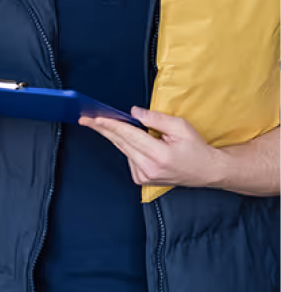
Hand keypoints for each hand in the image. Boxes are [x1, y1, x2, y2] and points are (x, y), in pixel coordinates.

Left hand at [79, 107, 225, 188]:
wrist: (207, 171)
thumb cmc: (196, 149)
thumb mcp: (180, 127)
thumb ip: (155, 119)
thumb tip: (134, 112)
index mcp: (159, 155)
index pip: (129, 135)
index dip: (110, 124)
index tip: (95, 118)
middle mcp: (149, 168)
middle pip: (120, 142)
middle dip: (102, 128)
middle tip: (85, 118)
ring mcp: (144, 176)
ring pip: (122, 150)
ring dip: (114, 135)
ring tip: (104, 122)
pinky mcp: (142, 179)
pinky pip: (128, 157)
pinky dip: (127, 146)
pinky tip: (134, 141)